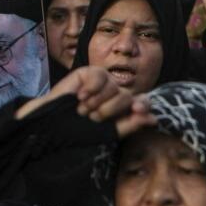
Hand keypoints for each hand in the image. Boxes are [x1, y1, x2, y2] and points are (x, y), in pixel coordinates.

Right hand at [16, 66, 155, 137]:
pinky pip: (100, 75)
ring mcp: (104, 83)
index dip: (142, 105)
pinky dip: (90, 88)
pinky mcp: (90, 73)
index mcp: (124, 110)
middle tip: (92, 117)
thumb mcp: (107, 133)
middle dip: (109, 110)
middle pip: (127, 97)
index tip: (137, 109)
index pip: (143, 103)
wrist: (50, 125)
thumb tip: (154, 119)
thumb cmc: (78, 132)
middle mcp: (116, 94)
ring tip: (82, 109)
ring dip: (96, 102)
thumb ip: (131, 125)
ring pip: (115, 87)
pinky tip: (79, 96)